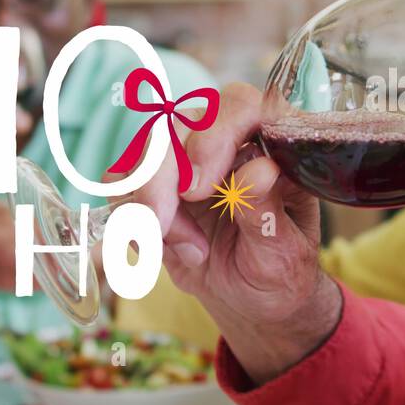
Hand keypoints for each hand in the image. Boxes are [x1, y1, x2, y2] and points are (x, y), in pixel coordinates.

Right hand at [128, 83, 338, 384]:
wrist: (253, 298)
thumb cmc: (280, 271)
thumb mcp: (283, 252)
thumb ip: (268, 213)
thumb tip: (259, 171)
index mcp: (272, 144)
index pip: (241, 105)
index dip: (214, 134)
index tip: (197, 187)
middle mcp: (228, 140)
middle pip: (178, 123)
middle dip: (162, 175)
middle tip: (162, 224)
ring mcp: (188, 159)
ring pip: (144, 152)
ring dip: (150, 206)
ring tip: (192, 251)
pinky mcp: (156, 184)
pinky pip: (121, 182)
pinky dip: (133, 220)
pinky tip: (165, 248)